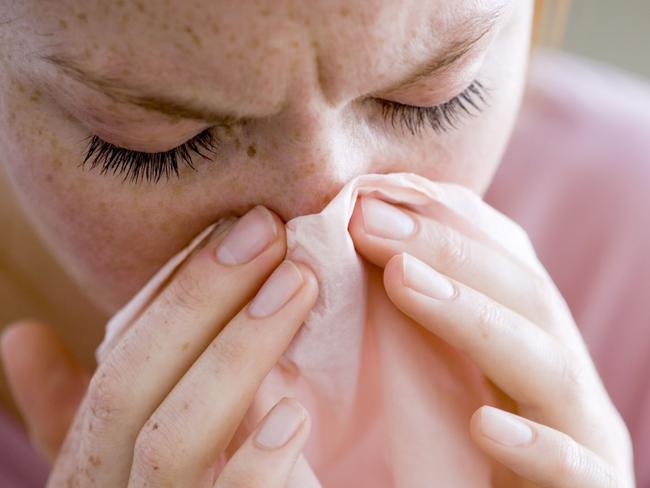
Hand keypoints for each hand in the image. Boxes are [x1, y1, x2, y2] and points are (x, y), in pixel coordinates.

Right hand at [2, 206, 319, 486]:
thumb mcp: (111, 461)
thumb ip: (75, 407)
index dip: (174, 294)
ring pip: (171, 445)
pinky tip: (292, 415)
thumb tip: (19, 336)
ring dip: (235, 355)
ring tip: (298, 286)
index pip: (116, 368)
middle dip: (204, 301)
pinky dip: (252, 469)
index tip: (238, 227)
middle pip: (136, 390)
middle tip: (271, 233)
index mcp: (89, 468)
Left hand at [349, 194, 634, 486]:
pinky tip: (485, 425)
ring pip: (549, 368)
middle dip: (445, 251)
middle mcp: (561, 373)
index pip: (501, 260)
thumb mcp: (452, 373)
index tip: (363, 201)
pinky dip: (537, 446)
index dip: (438, 224)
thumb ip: (427, 318)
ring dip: (474, 319)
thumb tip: (372, 252)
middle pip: (523, 296)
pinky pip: (576, 472)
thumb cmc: (473, 447)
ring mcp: (582, 431)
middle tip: (366, 221)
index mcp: (532, 335)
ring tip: (402, 280)